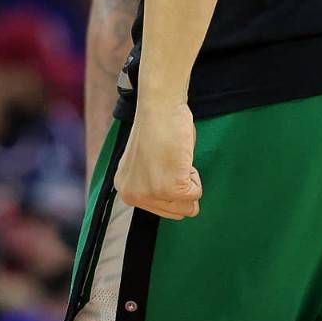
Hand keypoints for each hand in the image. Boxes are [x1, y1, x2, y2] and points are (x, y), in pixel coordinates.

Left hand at [114, 99, 200, 219]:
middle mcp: (133, 195)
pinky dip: (195, 176)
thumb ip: (152, 186)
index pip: (163, 210)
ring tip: (174, 160)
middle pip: (177, 212)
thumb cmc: (157, 130)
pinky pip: (196, 194)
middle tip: (171, 162)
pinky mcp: (170, 188)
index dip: (172, 188)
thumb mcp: (145, 168)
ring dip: (189, 182)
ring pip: (188, 206)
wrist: (159, 108)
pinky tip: (180, 157)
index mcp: (125, 190)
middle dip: (183, 188)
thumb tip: (170, 203)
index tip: (163, 165)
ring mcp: (151, 193)